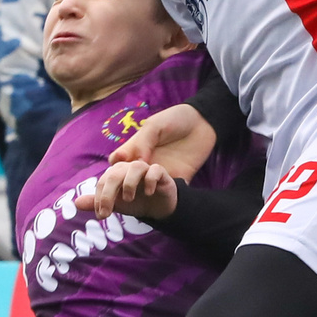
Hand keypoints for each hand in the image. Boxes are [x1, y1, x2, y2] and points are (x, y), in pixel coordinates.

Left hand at [95, 159, 180, 221]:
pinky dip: (150, 180)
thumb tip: (75, 203)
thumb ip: (97, 202)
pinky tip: (148, 193)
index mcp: (116, 173)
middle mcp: (129, 168)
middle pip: (115, 174)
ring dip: (129, 184)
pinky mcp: (161, 173)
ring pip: (136, 167)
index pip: (103, 182)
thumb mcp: (115, 205)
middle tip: (107, 213)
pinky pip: (155, 170)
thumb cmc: (134, 202)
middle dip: (108, 194)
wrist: (158, 207)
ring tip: (128, 200)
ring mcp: (146, 169)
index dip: (100, 198)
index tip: (101, 216)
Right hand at [99, 102, 215, 210]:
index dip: (112, 171)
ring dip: (139, 195)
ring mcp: (159, 173)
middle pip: (126, 181)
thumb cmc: (175, 119)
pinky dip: (161, 197)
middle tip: (124, 193)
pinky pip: (165, 192)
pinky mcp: (176, 179)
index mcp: (135, 149)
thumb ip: (143, 142)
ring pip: (143, 190)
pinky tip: (159, 197)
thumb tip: (136, 163)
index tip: (115, 173)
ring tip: (140, 196)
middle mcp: (144, 163)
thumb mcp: (155, 125)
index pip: (117, 164)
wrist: (203, 122)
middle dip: (122, 189)